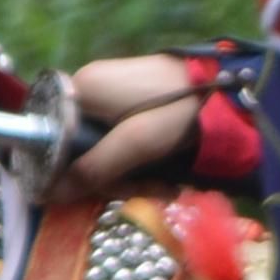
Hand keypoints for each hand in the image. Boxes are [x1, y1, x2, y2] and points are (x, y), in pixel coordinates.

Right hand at [53, 53, 210, 198]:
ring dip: (133, 176)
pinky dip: (141, 162)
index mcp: (81, 89)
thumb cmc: (178, 110)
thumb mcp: (136, 145)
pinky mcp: (130, 104)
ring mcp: (110, 95)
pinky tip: (167, 178)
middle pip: (81, 148)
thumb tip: (51, 194)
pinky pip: (122, 141)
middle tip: (150, 191)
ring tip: (168, 188)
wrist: (227, 85)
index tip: (97, 193)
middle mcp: (89, 89)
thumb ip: (94, 169)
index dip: (68, 170)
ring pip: (105, 149)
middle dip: (114, 178)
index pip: (53, 137)